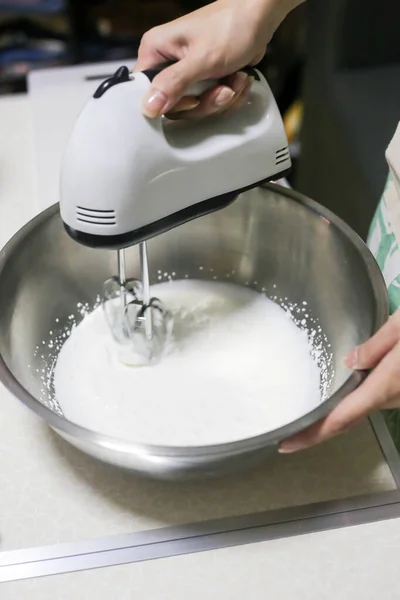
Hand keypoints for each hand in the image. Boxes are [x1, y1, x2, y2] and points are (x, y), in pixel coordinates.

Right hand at [134, 0, 303, 118]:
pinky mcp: (204, 79)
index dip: (170, 105)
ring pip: (196, 107)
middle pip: (175, 106)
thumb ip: (173, 84)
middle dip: (205, 102)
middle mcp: (167, 62)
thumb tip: (148, 107)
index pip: (146, 94)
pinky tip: (238, 79)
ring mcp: (187, 73)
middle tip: (222, 88)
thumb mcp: (201, 59)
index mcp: (156, 51)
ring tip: (235, 78)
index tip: (192, 99)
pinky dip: (229, 95)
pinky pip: (211, 102)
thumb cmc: (231, 26)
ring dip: (222, 98)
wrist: (260, 17)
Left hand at [280, 309, 399, 453]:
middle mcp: (396, 398)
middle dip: (322, 426)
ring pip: (366, 407)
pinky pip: (379, 399)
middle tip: (291, 430)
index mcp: (387, 384)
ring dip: (339, 412)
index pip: (342, 416)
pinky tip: (342, 393)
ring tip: (309, 414)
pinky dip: (358, 401)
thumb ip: (376, 346)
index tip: (287, 444)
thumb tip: (348, 364)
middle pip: (351, 417)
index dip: (313, 434)